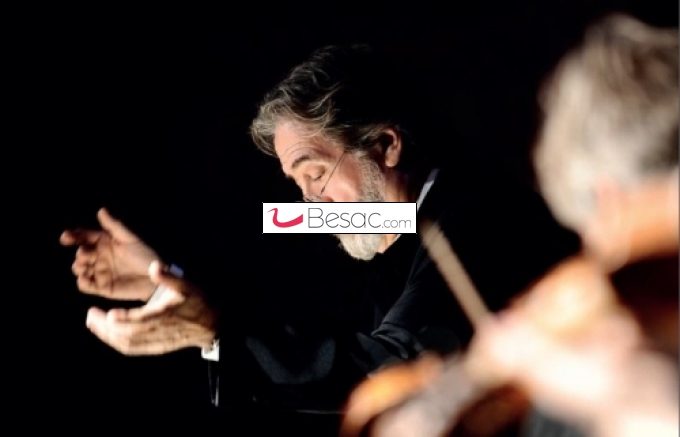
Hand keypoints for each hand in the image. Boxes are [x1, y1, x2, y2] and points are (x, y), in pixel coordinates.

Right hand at [61, 208, 158, 300]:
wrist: (155, 278)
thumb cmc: (144, 255)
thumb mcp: (130, 239)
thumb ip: (114, 226)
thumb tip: (101, 210)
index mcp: (104, 242)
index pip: (85, 237)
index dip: (73, 236)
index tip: (65, 237)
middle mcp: (99, 256)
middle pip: (81, 253)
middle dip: (80, 253)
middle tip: (85, 254)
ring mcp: (99, 272)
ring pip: (80, 268)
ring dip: (78, 267)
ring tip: (83, 266)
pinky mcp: (102, 287)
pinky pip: (86, 285)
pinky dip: (83, 282)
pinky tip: (85, 278)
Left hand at [85, 261, 217, 354]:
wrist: (211, 324)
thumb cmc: (198, 302)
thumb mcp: (187, 285)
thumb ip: (169, 277)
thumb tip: (154, 266)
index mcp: (165, 315)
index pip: (142, 319)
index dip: (125, 318)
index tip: (108, 314)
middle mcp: (159, 331)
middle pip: (128, 334)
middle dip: (106, 327)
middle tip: (90, 316)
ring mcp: (156, 342)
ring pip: (127, 343)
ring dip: (107, 336)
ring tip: (93, 323)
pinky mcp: (156, 348)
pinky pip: (132, 349)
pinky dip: (116, 343)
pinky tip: (107, 335)